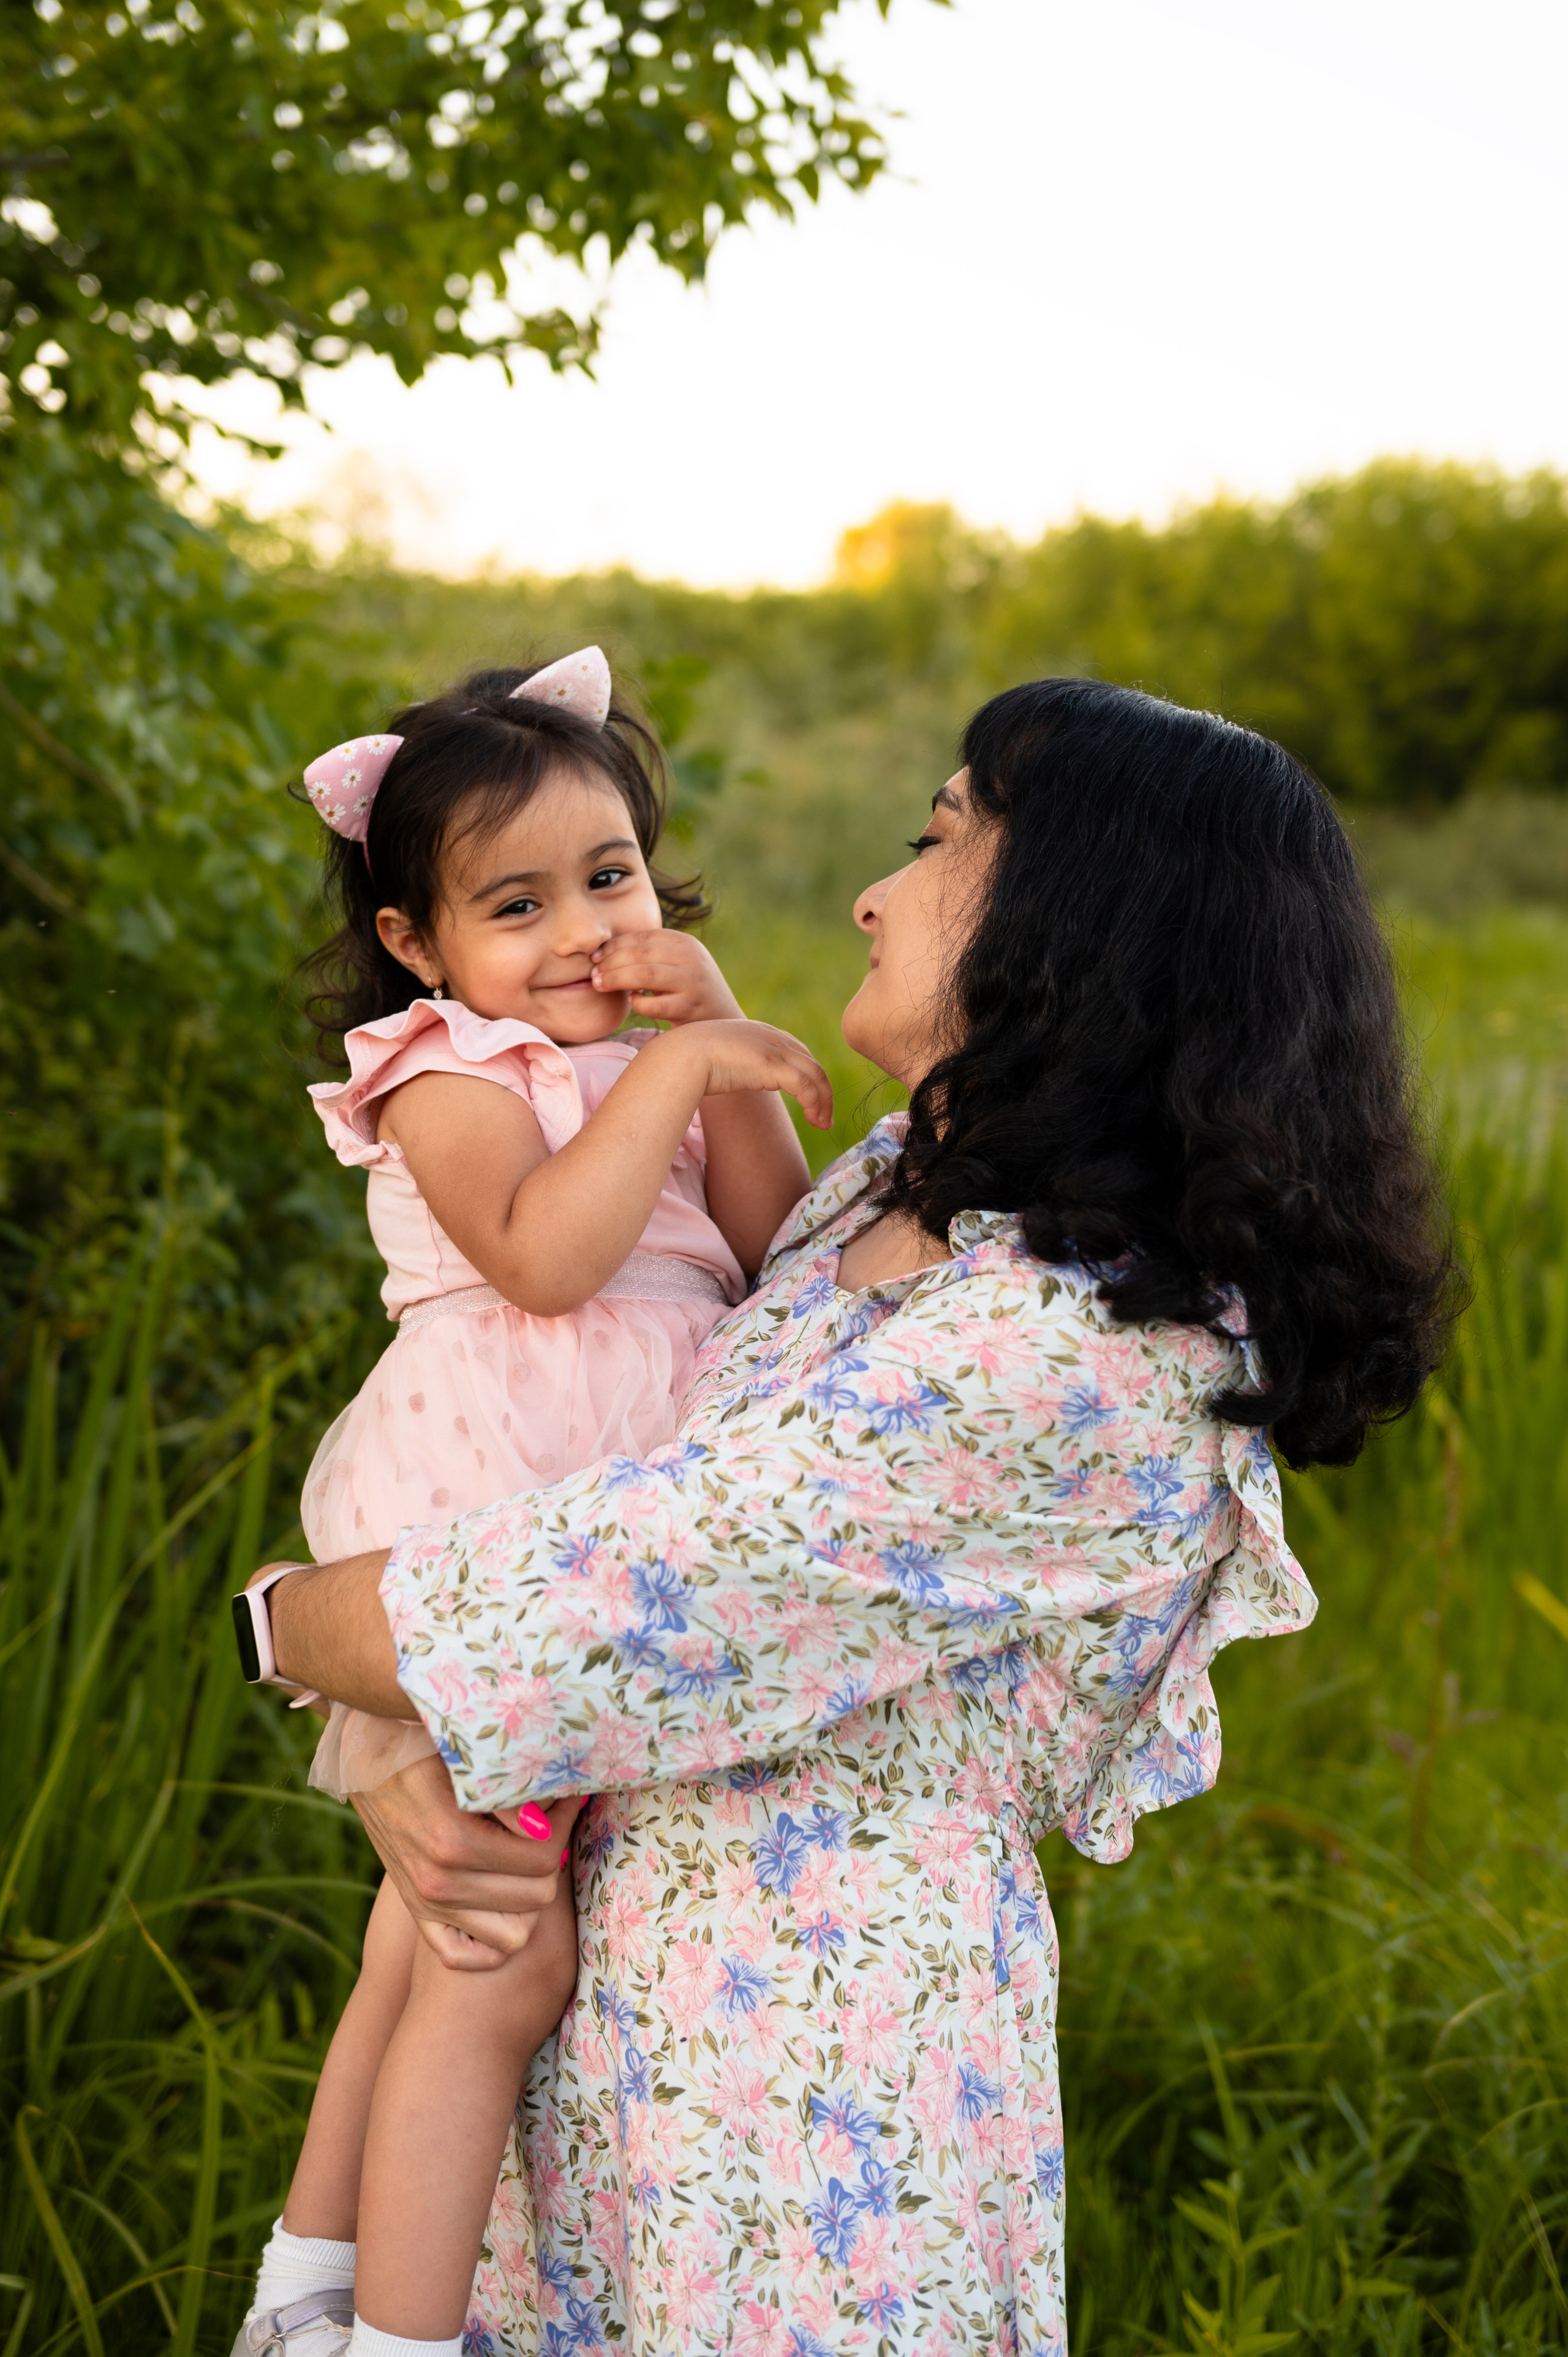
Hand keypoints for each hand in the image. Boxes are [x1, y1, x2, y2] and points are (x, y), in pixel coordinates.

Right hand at [351, 1755, 583, 1969]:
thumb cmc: (423, 1751)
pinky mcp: (418, 1914)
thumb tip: (544, 1824)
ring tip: (527, 1860)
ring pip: (514, 1934)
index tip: (565, 1799)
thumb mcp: (464, 1763)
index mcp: (453, 1840)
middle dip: (553, 1858)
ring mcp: (426, 1905)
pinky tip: (499, 1899)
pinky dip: (490, 1939)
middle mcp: (438, 1882)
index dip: (564, 1824)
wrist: (369, 1762)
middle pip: (537, 1896)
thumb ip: (506, 1796)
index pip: (543, 1856)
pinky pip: (467, 1956)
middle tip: (550, 1825)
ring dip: (528, 1898)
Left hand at [590, 930, 742, 1024]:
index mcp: (686, 942)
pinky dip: (638, 1003)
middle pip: (640, 953)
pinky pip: (654, 1005)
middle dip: (611, 963)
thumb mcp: (677, 965)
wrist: (725, 1022)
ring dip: (617, 979)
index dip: (614, 945)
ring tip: (600, 985)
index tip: (595, 957)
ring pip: (645, 975)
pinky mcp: (692, 1008)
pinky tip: (633, 1003)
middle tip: (593, 975)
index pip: (643, 936)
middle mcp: (692, 958)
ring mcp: (694, 982)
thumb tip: (603, 954)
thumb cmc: (690, 992)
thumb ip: (651, 955)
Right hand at [663, 1017, 833, 1130]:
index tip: (812, 1100)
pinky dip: (815, 1104)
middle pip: (812, 1063)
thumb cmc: (689, 1059)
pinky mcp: (773, 1066)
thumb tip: (726, 1075)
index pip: (798, 1052)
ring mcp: (774, 1050)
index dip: (809, 1076)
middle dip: (823, 1091)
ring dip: (823, 1101)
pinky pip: (805, 1086)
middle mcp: (773, 1037)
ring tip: (823, 1124)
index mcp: (761, 1033)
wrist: (681, 1055)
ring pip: (815, 1075)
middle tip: (825, 1117)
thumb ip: (733, 1063)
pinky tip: (814, 1119)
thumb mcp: (719, 1057)